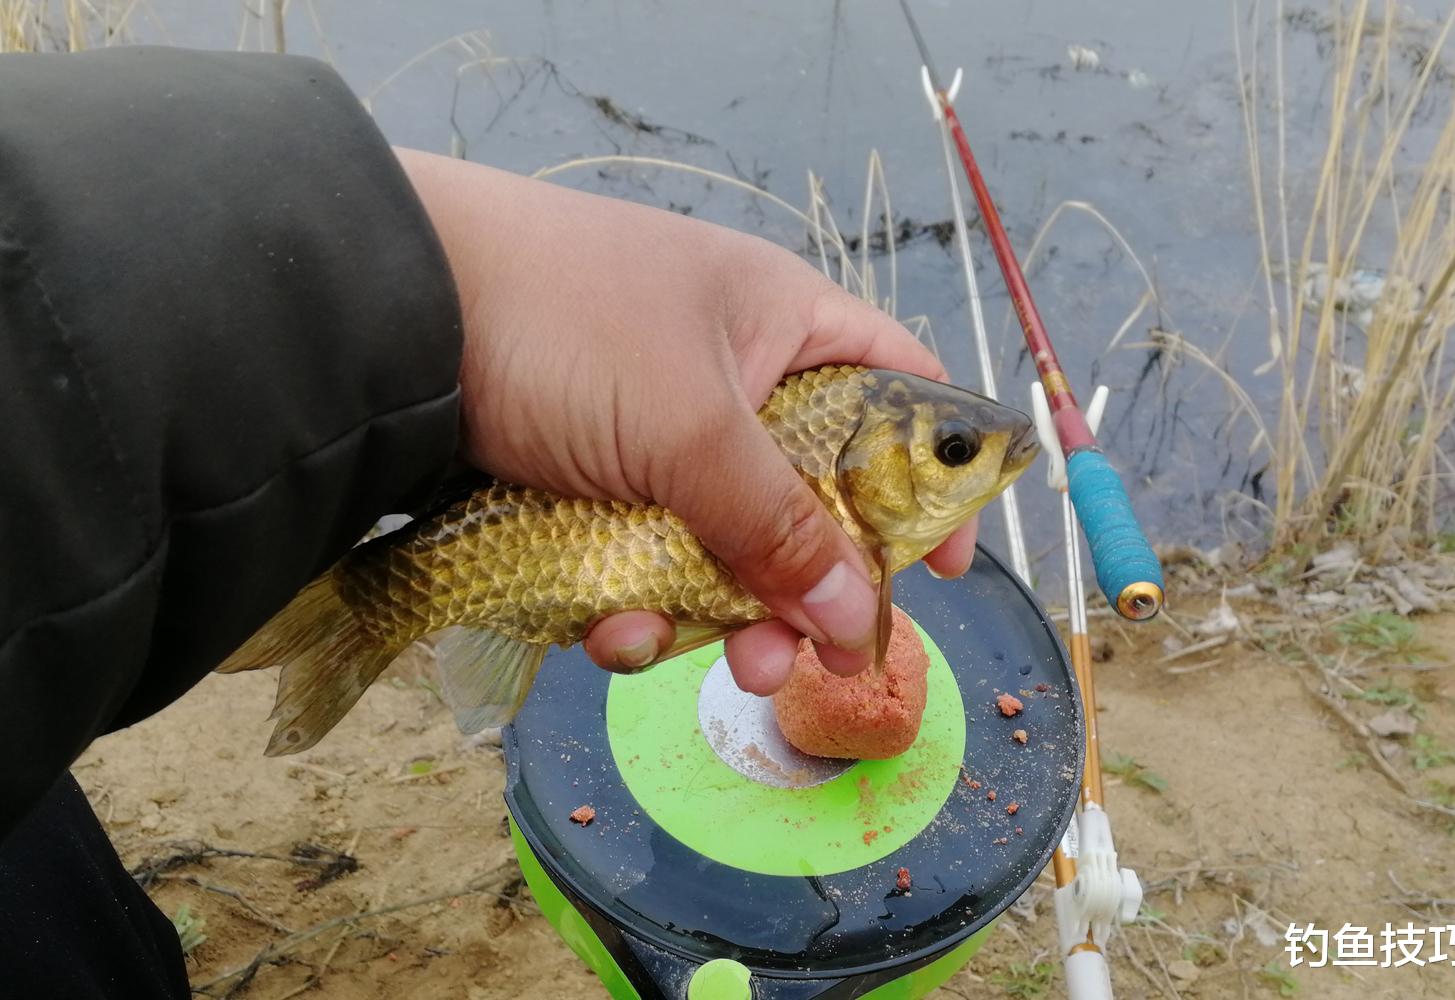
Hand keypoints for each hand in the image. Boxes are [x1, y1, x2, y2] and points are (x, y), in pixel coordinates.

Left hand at [396, 149, 975, 693]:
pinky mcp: (585, 480)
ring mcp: (651, 432)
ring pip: (717, 543)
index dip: (928, 479)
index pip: (895, 392)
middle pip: (805, 496)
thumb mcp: (690, 429)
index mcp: (780, 323)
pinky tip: (605, 631)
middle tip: (797, 655)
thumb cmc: (567, 330)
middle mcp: (727, 375)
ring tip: (683, 656)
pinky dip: (630, 602)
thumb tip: (863, 615)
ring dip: (708, 613)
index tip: (943, 568)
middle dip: (800, 586)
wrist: (386, 316)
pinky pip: (638, 556)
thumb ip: (781, 526)